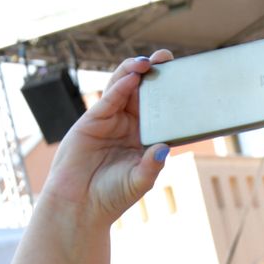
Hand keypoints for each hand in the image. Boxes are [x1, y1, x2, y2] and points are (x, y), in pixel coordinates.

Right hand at [39, 51, 175, 225]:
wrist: (79, 206)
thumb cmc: (111, 197)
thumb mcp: (139, 181)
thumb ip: (152, 165)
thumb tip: (165, 148)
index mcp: (144, 138)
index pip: (160, 109)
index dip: (169, 92)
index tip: (184, 77)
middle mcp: (128, 126)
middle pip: (143, 92)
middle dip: (154, 73)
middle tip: (167, 57)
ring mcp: (109, 121)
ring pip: (123, 89)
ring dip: (135, 72)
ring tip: (148, 61)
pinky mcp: (91, 122)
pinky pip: (108, 100)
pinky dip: (119, 88)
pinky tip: (132, 78)